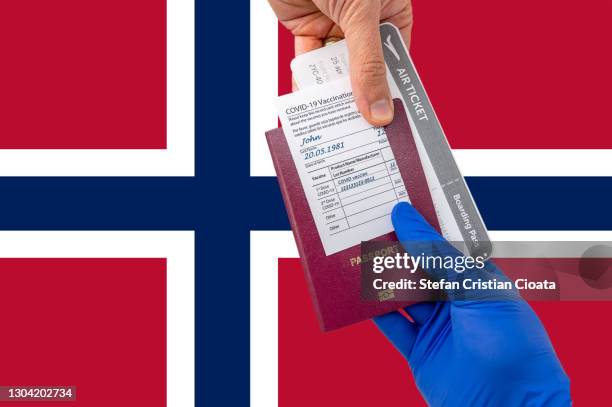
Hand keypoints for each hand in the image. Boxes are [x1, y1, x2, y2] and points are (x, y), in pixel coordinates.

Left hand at [268, 0, 412, 126]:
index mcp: (391, 14)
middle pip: (366, 70)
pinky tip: (309, 102)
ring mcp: (336, 25)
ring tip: (334, 126)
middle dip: (361, 98)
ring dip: (332, 93)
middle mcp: (366, 23)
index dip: (394, 92)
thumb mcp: (360, 14)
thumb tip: (379, 111)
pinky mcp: (308, 26)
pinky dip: (306, 79)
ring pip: (336, 69)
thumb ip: (368, 64)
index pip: (396, 61)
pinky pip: (309, 61)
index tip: (393, 126)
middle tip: (361, 135)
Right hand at [374, 202, 570, 405]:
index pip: (445, 244)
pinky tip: (359, 295)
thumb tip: (406, 216)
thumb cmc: (509, 343)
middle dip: (396, 249)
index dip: (421, 224)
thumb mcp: (476, 288)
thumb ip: (437, 254)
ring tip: (358, 253)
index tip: (395, 203)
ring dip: (381, 278)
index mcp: (478, 280)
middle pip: (419, 268)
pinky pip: (392, 326)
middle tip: (368, 224)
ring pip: (403, 295)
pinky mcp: (419, 351)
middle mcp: (457, 301)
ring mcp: (437, 326)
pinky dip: (374, 312)